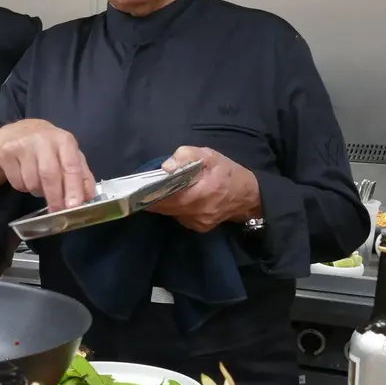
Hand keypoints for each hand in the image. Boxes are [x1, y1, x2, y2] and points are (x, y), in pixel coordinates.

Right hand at [0, 119, 96, 209]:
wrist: (16, 133)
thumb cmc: (48, 148)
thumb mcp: (68, 155)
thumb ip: (81, 175)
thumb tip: (89, 196)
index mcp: (64, 141)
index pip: (71, 166)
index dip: (73, 188)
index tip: (73, 206)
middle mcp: (43, 140)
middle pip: (49, 175)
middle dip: (55, 197)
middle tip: (57, 212)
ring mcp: (22, 145)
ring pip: (32, 182)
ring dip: (38, 191)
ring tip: (40, 184)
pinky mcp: (6, 154)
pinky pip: (17, 182)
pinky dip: (23, 187)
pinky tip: (25, 177)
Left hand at [147, 146, 261, 231]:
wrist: (248, 196)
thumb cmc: (228, 173)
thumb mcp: (210, 156)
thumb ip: (187, 156)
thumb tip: (166, 167)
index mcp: (202, 192)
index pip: (168, 197)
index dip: (151, 193)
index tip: (137, 188)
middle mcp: (198, 212)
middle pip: (166, 208)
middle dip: (152, 199)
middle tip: (142, 189)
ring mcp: (198, 223)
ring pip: (171, 214)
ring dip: (164, 204)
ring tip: (159, 191)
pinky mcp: (199, 228)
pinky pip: (179, 217)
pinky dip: (175, 209)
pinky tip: (179, 199)